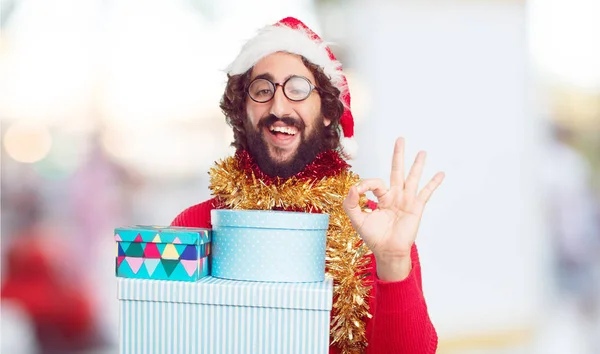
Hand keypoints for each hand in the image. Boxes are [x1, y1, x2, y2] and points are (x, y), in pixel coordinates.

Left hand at [342, 137, 444, 280]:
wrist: (388, 251)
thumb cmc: (374, 237)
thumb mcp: (357, 219)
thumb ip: (351, 203)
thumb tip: (353, 188)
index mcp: (381, 197)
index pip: (374, 182)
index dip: (365, 184)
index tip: (359, 191)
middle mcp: (395, 196)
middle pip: (396, 171)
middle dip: (398, 155)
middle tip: (400, 139)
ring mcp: (406, 200)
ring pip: (412, 178)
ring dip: (417, 165)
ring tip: (422, 152)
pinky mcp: (416, 207)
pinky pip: (426, 192)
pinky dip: (434, 183)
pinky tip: (441, 173)